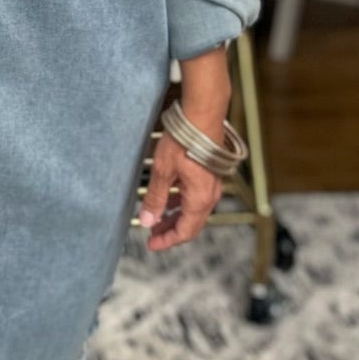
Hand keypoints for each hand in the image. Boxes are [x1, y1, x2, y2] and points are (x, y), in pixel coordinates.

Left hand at [137, 135, 222, 251]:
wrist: (203, 115)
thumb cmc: (185, 140)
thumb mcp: (163, 171)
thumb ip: (155, 198)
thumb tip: (147, 221)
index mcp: (199, 199)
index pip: (185, 232)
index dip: (167, 241)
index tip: (151, 244)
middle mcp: (210, 196)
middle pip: (191, 224)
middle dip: (170, 231)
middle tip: (151, 234)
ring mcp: (212, 185)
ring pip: (193, 210)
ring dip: (175, 216)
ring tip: (157, 217)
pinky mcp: (210, 174)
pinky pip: (196, 196)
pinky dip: (181, 202)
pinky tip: (168, 197)